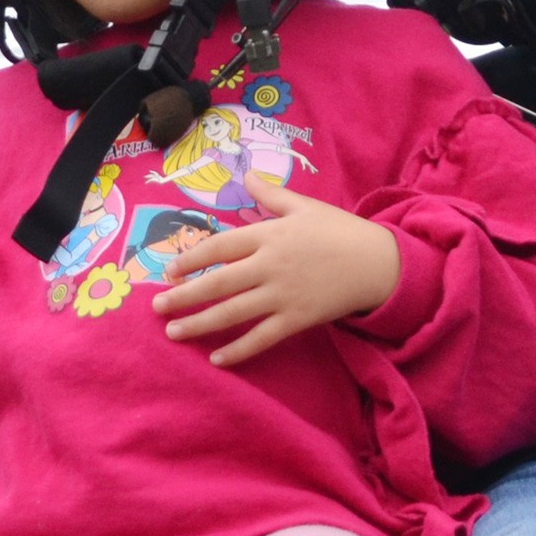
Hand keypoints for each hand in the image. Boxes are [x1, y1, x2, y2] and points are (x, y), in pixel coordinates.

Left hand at [155, 170, 399, 367]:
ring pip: (232, 312)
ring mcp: (282, 295)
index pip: (219, 246)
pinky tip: (216, 359)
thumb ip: (272, 195)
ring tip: (173, 332)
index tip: (169, 271)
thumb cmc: (340, 231)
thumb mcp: (305, 206)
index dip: (190, 259)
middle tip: (157, 307)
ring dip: (199, 323)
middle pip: (217, 282)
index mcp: (269, 234)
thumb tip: (248, 176)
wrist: (378, 263)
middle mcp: (270, 265)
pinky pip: (261, 338)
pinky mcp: (297, 319)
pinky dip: (238, 350)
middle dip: (183, 296)